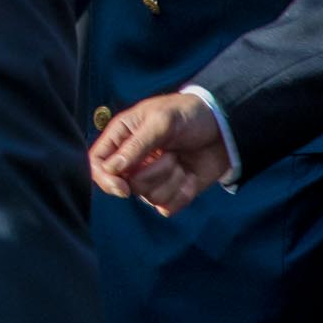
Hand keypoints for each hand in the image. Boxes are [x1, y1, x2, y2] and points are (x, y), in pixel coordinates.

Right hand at [87, 92, 230, 216]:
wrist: (224, 128)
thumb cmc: (187, 115)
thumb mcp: (161, 121)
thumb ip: (136, 145)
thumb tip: (112, 169)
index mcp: (121, 138)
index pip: (98, 164)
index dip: (105, 178)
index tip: (123, 187)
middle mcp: (133, 161)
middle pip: (126, 185)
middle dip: (154, 173)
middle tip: (170, 153)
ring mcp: (152, 178)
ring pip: (149, 197)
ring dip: (171, 180)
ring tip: (181, 160)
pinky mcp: (172, 192)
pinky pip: (168, 207)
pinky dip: (183, 194)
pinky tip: (190, 177)